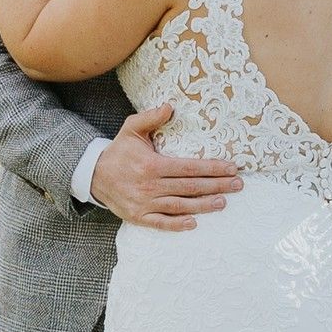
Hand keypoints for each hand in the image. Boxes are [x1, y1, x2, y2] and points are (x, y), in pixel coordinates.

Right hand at [91, 106, 243, 230]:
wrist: (93, 174)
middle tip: (238, 185)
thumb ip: (151, 117)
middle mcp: (150, 185)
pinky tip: (194, 223)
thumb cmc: (119, 151)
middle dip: (217, 185)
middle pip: (190, 187)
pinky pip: (161, 223)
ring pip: (180, 205)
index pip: (188, 167)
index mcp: (151, 164)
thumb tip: (170, 106)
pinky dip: (177, 225)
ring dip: (204, 205)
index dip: (212, 168)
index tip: (231, 167)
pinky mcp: (138, 216)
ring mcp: (144, 203)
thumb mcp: (131, 128)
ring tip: (223, 202)